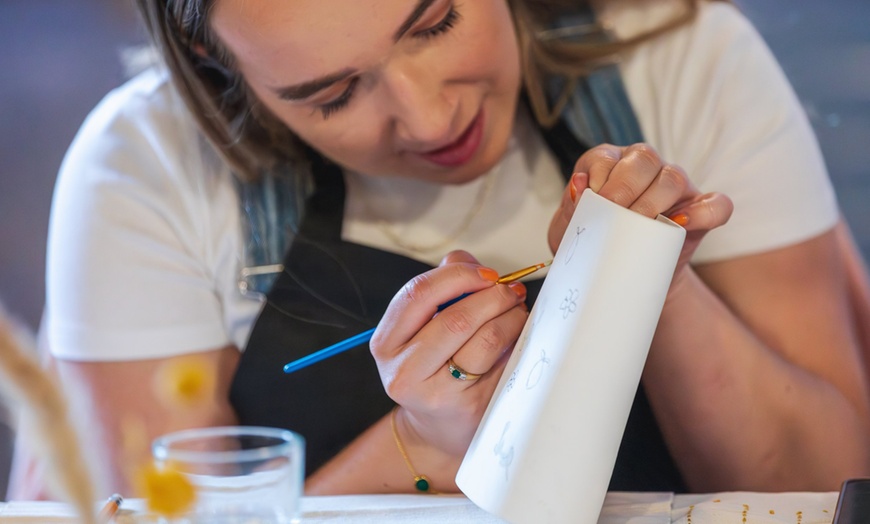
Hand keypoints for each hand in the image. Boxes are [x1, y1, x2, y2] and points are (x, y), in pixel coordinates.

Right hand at [370, 251, 527, 456]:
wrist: (440, 429)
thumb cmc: (434, 369)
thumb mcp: (424, 328)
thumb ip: (442, 289)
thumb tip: (467, 262)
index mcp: (385, 343)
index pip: (418, 295)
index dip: (457, 276)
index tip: (486, 274)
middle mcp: (403, 371)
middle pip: (455, 318)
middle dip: (492, 296)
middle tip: (511, 291)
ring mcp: (435, 395)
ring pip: (485, 339)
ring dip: (511, 316)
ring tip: (517, 311)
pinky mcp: (469, 409)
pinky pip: (503, 362)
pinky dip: (517, 341)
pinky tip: (517, 337)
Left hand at [548, 143, 732, 276]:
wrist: (620, 277)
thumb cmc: (592, 246)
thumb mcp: (570, 232)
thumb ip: (571, 210)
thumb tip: (578, 185)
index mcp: (607, 163)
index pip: (606, 158)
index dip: (598, 177)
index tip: (592, 203)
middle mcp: (642, 166)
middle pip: (644, 159)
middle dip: (625, 186)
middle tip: (614, 215)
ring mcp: (673, 185)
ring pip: (674, 177)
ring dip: (655, 200)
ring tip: (640, 225)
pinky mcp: (699, 208)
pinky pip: (716, 204)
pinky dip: (704, 213)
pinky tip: (682, 224)